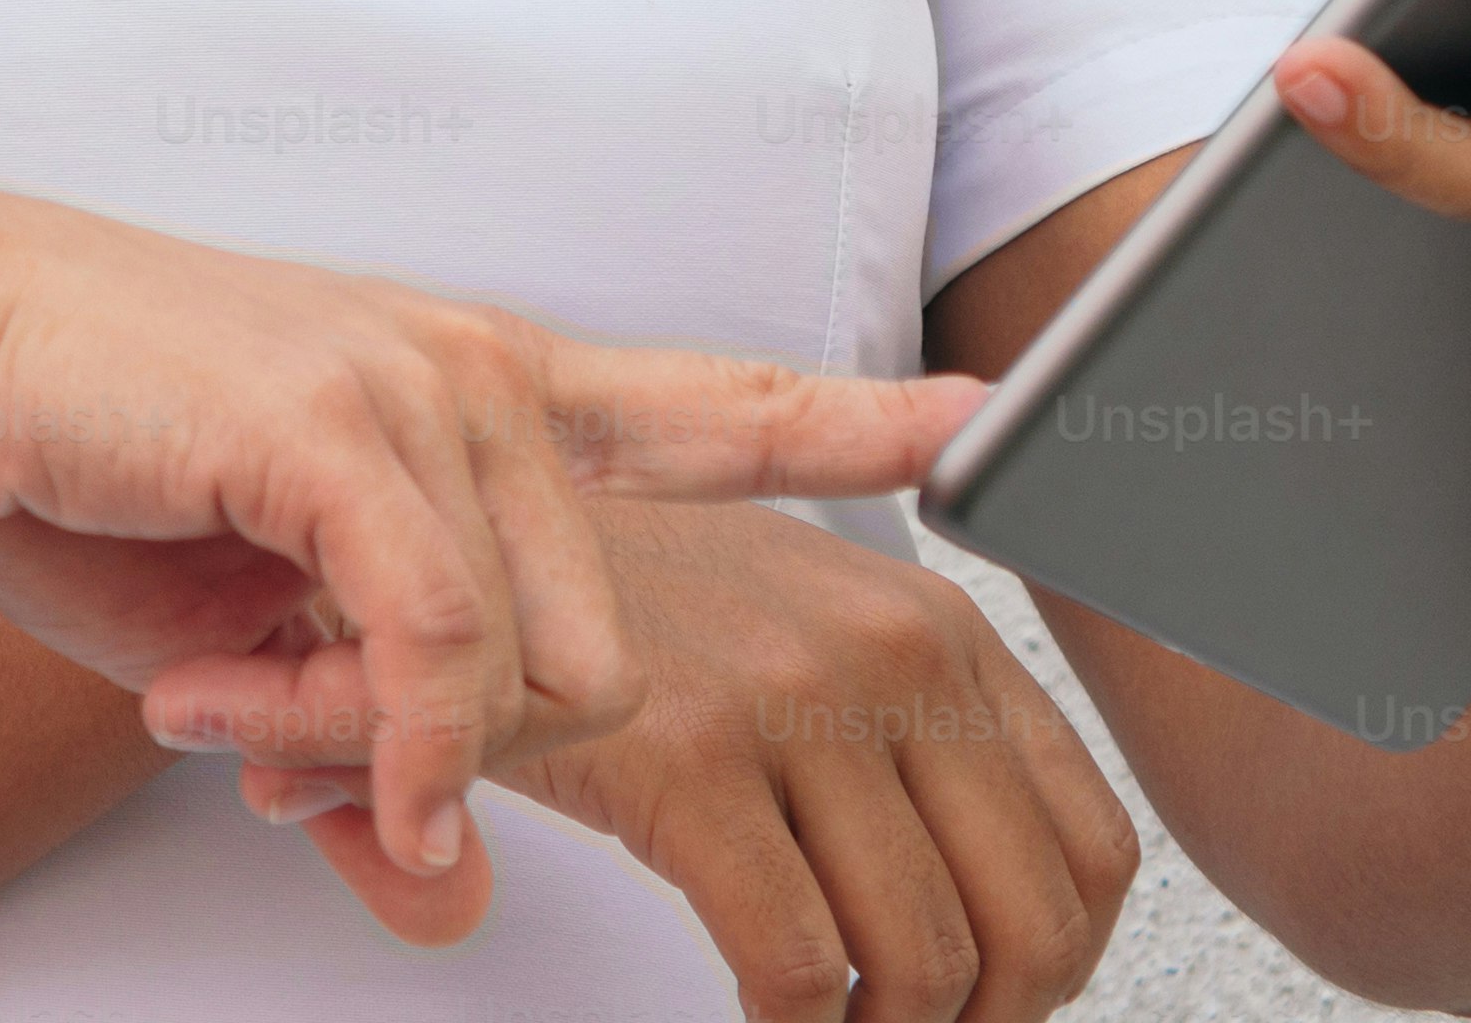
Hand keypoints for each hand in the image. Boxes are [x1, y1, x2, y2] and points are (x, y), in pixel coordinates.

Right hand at [0, 235, 980, 939]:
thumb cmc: (83, 453)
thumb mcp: (252, 641)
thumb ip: (375, 752)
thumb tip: (448, 895)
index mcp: (480, 386)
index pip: (707, 400)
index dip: (847, 418)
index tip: (979, 424)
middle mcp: (478, 367)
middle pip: (613, 637)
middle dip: (489, 751)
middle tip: (331, 764)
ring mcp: (418, 385)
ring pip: (537, 652)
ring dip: (427, 756)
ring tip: (300, 749)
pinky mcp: (341, 425)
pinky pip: (440, 640)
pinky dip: (409, 748)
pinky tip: (370, 792)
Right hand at [241, 504, 1136, 1019]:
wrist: (382, 499)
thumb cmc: (545, 573)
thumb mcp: (723, 628)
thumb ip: (829, 732)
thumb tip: (965, 892)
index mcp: (910, 613)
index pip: (1087, 830)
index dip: (1072, 960)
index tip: (1021, 1014)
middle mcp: (873, 635)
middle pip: (1041, 912)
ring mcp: (786, 689)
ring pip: (929, 953)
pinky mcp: (686, 752)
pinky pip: (800, 962)